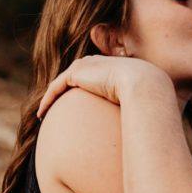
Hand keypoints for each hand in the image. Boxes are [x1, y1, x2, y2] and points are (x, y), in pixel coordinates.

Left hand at [36, 56, 169, 119]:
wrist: (143, 86)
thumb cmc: (149, 97)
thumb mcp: (143, 102)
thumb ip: (140, 111)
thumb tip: (147, 129)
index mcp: (113, 67)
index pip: (92, 77)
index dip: (82, 90)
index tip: (77, 106)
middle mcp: (98, 63)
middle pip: (74, 77)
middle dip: (62, 92)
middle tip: (55, 109)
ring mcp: (86, 66)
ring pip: (62, 83)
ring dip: (51, 98)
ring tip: (44, 113)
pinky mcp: (76, 74)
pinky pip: (56, 87)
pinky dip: (48, 99)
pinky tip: (42, 113)